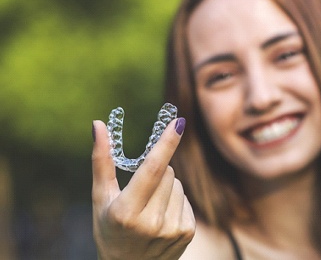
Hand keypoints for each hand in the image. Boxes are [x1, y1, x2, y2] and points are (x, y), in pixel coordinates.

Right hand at [91, 118, 194, 259]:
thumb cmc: (109, 228)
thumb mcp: (100, 198)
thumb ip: (102, 161)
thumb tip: (99, 125)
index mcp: (126, 212)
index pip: (151, 169)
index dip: (166, 143)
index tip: (179, 122)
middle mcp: (151, 223)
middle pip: (167, 172)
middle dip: (156, 172)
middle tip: (141, 192)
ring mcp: (172, 229)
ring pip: (178, 184)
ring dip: (166, 187)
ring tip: (150, 208)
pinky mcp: (187, 233)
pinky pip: (186, 199)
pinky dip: (175, 201)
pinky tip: (162, 217)